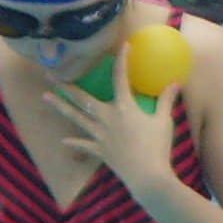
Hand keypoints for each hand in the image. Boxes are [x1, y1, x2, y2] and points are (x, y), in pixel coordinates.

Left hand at [45, 41, 183, 199]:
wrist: (147, 175)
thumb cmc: (157, 147)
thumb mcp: (164, 121)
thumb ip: (166, 100)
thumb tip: (176, 82)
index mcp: (124, 108)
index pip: (121, 78)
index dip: (123, 61)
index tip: (124, 47)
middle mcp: (106, 118)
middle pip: (84, 99)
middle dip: (68, 86)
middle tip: (52, 75)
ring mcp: (100, 135)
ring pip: (76, 118)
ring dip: (61, 107)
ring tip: (46, 97)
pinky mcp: (99, 151)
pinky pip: (84, 145)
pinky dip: (74, 144)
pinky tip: (64, 141)